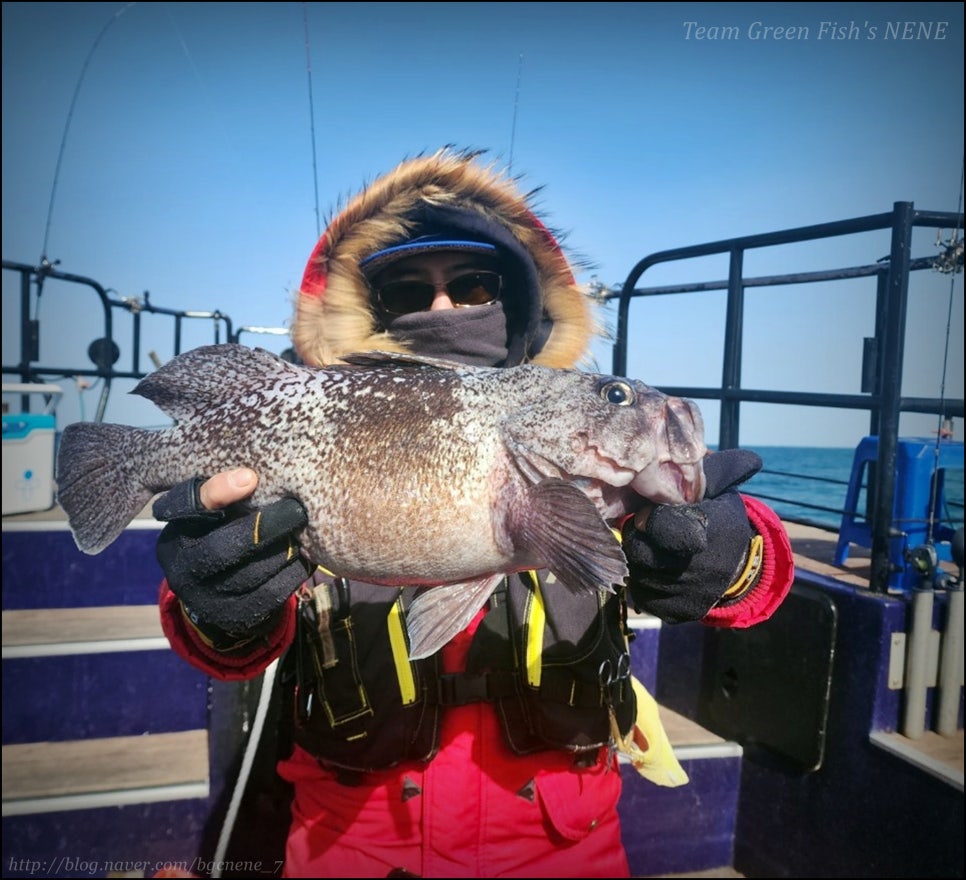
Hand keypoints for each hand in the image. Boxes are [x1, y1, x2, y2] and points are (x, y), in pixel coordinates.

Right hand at [154, 468, 308, 644]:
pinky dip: (291, 575)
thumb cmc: (227, 533)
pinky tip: (305, 559)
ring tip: (304, 532)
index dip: (214, 492)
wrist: (225, 594)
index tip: (250, 477)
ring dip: (284, 552)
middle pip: (222, 548)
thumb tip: (267, 463)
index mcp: (174, 534)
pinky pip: (268, 596)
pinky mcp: (231, 617)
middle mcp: (180, 568)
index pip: (182, 508)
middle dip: (265, 527)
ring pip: (249, 574)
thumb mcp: (219, 513)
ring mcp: (203, 598)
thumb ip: (230, 492)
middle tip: (297, 509)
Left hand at [623, 449, 761, 622]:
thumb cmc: (721, 520)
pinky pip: (641, 594)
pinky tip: (655, 567)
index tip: (648, 514)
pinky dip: (642, 580)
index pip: (663, 526)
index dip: (651, 519)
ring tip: (652, 547)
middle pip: (640, 550)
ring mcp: (685, 594)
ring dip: (638, 557)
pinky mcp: (673, 612)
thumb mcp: (723, 493)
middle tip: (646, 529)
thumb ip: (724, 472)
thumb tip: (751, 459)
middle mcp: (699, 570)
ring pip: (637, 571)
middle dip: (638, 536)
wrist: (737, 569)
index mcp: (711, 534)